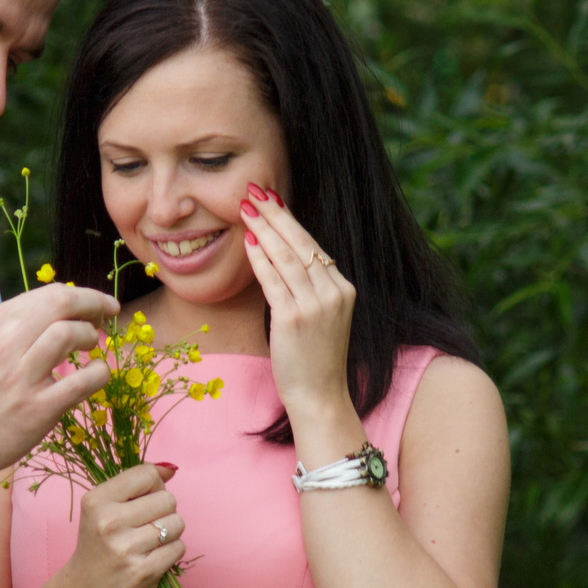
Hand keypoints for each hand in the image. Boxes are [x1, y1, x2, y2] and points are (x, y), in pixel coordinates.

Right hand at [0, 283, 118, 487]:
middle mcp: (7, 343)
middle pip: (64, 303)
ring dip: (91, 336)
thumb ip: (11, 329)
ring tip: (92, 346)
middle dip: (94, 303)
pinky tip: (96, 376)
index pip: (48, 293)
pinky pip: (84, 380)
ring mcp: (23, 376)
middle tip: (107, 314)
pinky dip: (99, 373)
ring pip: (72, 334)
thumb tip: (54, 313)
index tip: (95, 304)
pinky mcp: (39, 409)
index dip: (81, 295)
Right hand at [35, 463, 182, 587]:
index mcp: (96, 501)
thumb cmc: (98, 547)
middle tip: (144, 526)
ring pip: (176, 523)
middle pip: (167, 499)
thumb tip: (170, 468)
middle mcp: (109, 522)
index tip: (144, 499)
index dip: (154, 485)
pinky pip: (178, 548)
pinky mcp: (143, 571)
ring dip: (169, 533)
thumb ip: (134, 485)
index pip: (146, 474)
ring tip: (148, 543)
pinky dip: (170, 552)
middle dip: (163, 511)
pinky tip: (152, 558)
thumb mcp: (102, 510)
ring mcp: (126, 548)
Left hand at [241, 184, 354, 421]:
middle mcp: (334, 293)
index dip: (289, 220)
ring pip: (286, 257)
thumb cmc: (314, 359)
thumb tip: (280, 255)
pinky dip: (259, 259)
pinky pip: (273, 281)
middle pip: (301, 243)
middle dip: (275, 214)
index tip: (271, 199)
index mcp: (343, 289)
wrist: (320, 397)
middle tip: (253, 190)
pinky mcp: (294, 319)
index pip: (313, 246)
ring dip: (263, 229)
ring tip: (245, 208)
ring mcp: (316, 306)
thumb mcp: (320, 317)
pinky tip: (247, 241)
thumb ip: (307, 288)